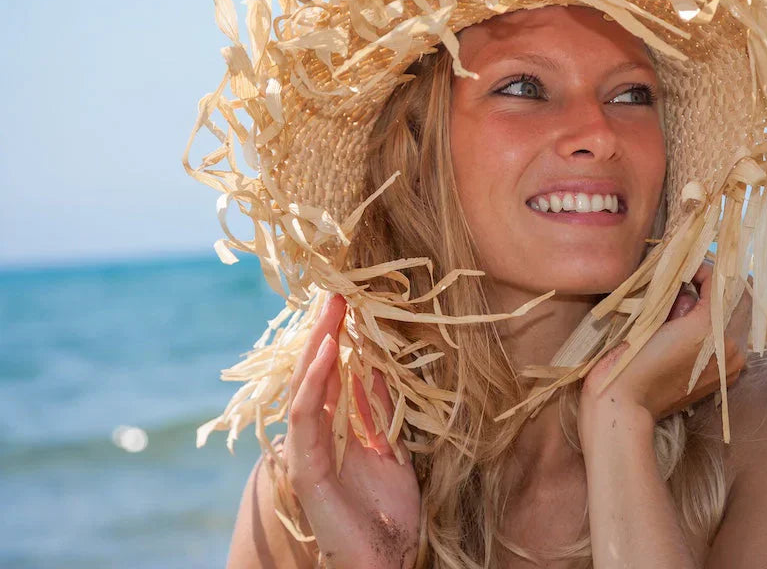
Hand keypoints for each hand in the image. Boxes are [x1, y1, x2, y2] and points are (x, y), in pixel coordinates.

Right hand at [285, 294, 421, 568]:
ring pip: (304, 390)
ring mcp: (306, 452)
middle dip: (324, 333)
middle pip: (313, 376)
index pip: (329, 376)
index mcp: (335, 431)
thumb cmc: (390, 513)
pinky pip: (306, 419)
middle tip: (337, 293)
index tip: (348, 303)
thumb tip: (375, 365)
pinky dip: (315, 384)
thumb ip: (380, 410)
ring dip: (318, 349)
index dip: (336, 339)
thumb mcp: (391, 448)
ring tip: (332, 314)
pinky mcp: (306, 470)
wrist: (389, 559)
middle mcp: (315, 437)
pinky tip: (328, 356)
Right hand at [579, 259, 752, 432]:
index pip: (722, 282)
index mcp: (712, 329)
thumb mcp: (653, 317)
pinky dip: (722, 325)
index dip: (704, 267)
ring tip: (696, 297)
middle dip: (720, 282)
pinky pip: (734, 339)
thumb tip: (689, 280)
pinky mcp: (724, 377)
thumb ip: (679, 295)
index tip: (685, 264)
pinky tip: (696, 323)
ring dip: (724, 303)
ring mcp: (731, 364)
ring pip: (741, 318)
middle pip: (741, 298)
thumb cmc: (630, 359)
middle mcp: (730, 346)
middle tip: (695, 275)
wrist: (626, 405)